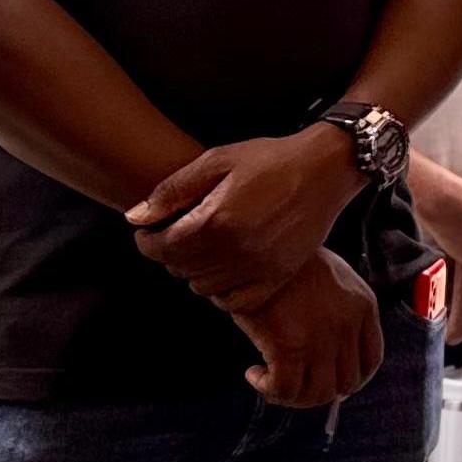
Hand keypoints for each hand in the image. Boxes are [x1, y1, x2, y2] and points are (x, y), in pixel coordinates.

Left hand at [129, 125, 362, 311]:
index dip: (146, 242)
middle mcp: (237, 250)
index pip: (162, 248)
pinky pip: (237, 302)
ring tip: (201, 249)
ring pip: (204, 288)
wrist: (325, 169)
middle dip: (169, 253)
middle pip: (180, 269)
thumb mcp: (217, 160)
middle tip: (175, 235)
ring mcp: (260, 267)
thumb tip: (136, 218)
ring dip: (193, 272)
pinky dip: (223, 292)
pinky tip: (224, 270)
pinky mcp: (279, 276)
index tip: (147, 232)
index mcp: (217, 219)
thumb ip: (172, 191)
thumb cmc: (270, 160)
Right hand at [228, 249, 386, 407]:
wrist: (257, 243)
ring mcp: (322, 338)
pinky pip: (285, 389)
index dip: (351, 380)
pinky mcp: (290, 346)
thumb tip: (329, 355)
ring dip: (293, 396)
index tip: (330, 382)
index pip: (371, 360)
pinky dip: (269, 390)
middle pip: (346, 382)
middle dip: (317, 391)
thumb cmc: (287, 261)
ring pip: (317, 393)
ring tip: (271, 381)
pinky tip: (254, 374)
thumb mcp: (332, 279)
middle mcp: (348, 325)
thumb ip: (340, 312)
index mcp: (364, 307)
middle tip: (292, 383)